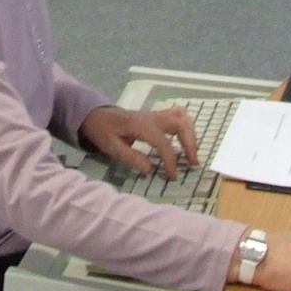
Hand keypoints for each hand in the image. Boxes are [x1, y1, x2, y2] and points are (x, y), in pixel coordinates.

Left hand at [78, 104, 200, 179]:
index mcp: (140, 125)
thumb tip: (150, 170)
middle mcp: (152, 117)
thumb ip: (131, 157)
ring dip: (191, 134)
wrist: (97, 114)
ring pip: (182, 116)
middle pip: (180, 123)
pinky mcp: (158, 116)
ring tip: (193, 154)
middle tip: (193, 162)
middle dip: (190, 142)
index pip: (163, 142)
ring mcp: (156, 115)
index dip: (171, 160)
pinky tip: (186, 141)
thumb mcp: (111, 147)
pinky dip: (187, 127)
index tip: (173, 176)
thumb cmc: (103, 130)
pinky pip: (178, 115)